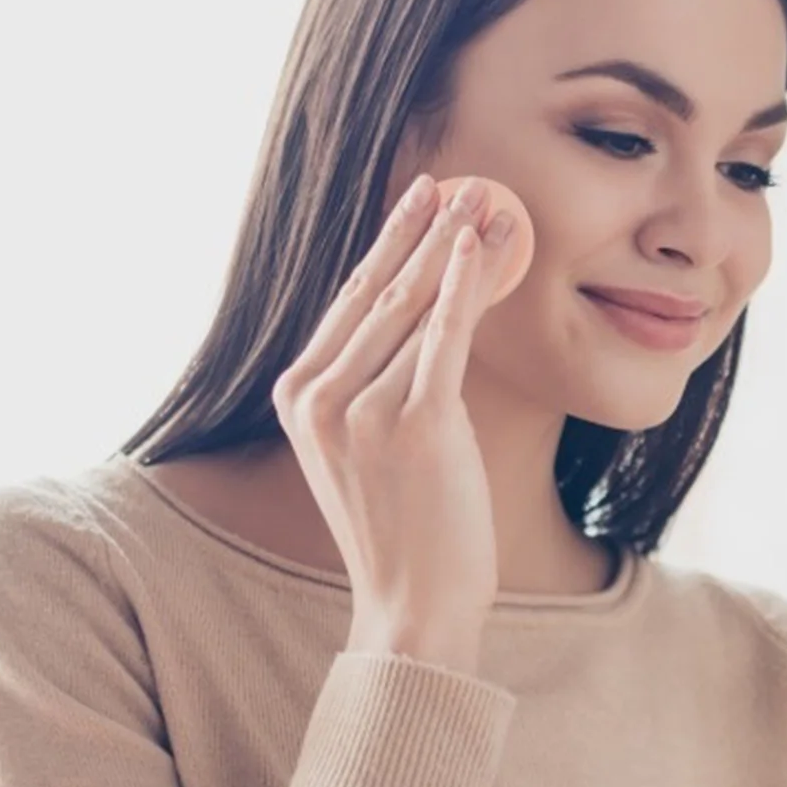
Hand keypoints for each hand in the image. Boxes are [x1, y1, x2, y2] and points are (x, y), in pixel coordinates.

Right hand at [270, 172, 526, 664]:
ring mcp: (360, 409)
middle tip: (457, 182)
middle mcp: (318, 396)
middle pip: (378, 292)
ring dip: (454, 247)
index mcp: (299, 398)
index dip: (388, 246)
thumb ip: (378, 384)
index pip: (349, 303)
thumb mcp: (371, 449)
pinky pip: (443, 336)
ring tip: (487, 201)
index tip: (419, 203)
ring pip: (414, 307)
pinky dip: (465, 284)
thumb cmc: (406, 531)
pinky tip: (481, 243)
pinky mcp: (411, 423)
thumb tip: (423, 318)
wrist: (414, 605)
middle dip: (421, 230)